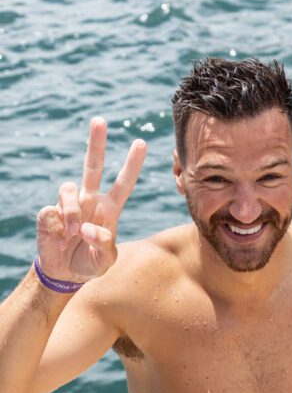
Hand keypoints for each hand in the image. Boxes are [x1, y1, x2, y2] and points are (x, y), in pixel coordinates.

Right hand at [36, 117, 146, 281]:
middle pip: (93, 166)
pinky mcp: (50, 212)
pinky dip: (57, 227)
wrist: (66, 273)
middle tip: (100, 120)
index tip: (141, 143)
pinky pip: (52, 211)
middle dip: (96, 143)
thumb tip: (88, 228)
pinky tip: (60, 240)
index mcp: (110, 209)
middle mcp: (90, 200)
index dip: (132, 164)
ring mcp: (69, 204)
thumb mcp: (106, 260)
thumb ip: (104, 245)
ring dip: (72, 211)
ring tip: (74, 233)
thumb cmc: (91, 263)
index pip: (124, 183)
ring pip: (68, 188)